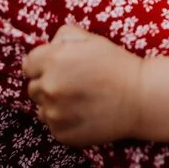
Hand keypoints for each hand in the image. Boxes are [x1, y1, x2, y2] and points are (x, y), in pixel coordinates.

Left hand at [22, 25, 145, 145]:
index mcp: (53, 60)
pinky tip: (84, 112)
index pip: (28, 65)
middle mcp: (49, 87)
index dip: (43, 65)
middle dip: (49, 84)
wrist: (140, 97)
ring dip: (55, 104)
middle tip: (74, 83)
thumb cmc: (116, 64)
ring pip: (42, 108)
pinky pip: (54, 126)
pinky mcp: (62, 133)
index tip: (59, 68)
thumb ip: (64, 35)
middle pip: (34, 87)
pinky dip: (65, 120)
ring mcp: (54, 113)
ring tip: (80, 99)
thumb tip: (50, 45)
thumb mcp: (92, 39)